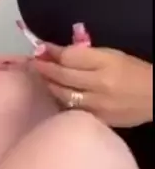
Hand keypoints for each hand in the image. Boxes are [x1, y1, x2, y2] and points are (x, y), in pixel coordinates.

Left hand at [33, 43, 152, 126]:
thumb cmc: (133, 71)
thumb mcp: (112, 54)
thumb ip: (85, 54)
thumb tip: (58, 52)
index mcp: (105, 63)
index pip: (70, 56)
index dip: (52, 52)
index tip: (41, 48)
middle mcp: (100, 84)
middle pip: (63, 76)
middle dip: (45, 68)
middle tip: (34, 63)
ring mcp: (98, 104)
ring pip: (64, 95)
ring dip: (50, 85)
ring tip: (42, 78)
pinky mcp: (99, 119)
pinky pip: (73, 110)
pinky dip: (62, 101)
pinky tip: (57, 95)